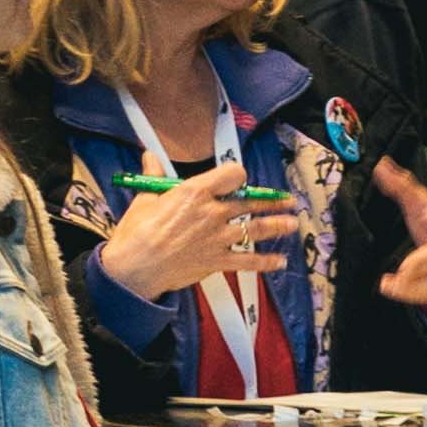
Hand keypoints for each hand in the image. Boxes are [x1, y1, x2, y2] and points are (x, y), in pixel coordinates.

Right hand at [103, 169, 289, 298]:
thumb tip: (150, 157)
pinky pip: (247, 261)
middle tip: (286, 201)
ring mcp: (218, 238)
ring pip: (256, 229)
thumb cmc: (136, 233)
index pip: (232, 174)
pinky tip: (279, 261)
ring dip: (277, 225)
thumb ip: (155, 176)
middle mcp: (212, 213)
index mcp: (195, 192)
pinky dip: (266, 262)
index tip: (240, 179)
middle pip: (250, 203)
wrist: (134, 268)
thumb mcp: (145, 199)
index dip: (238, 175)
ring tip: (292, 223)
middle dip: (271, 201)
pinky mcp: (216, 261)